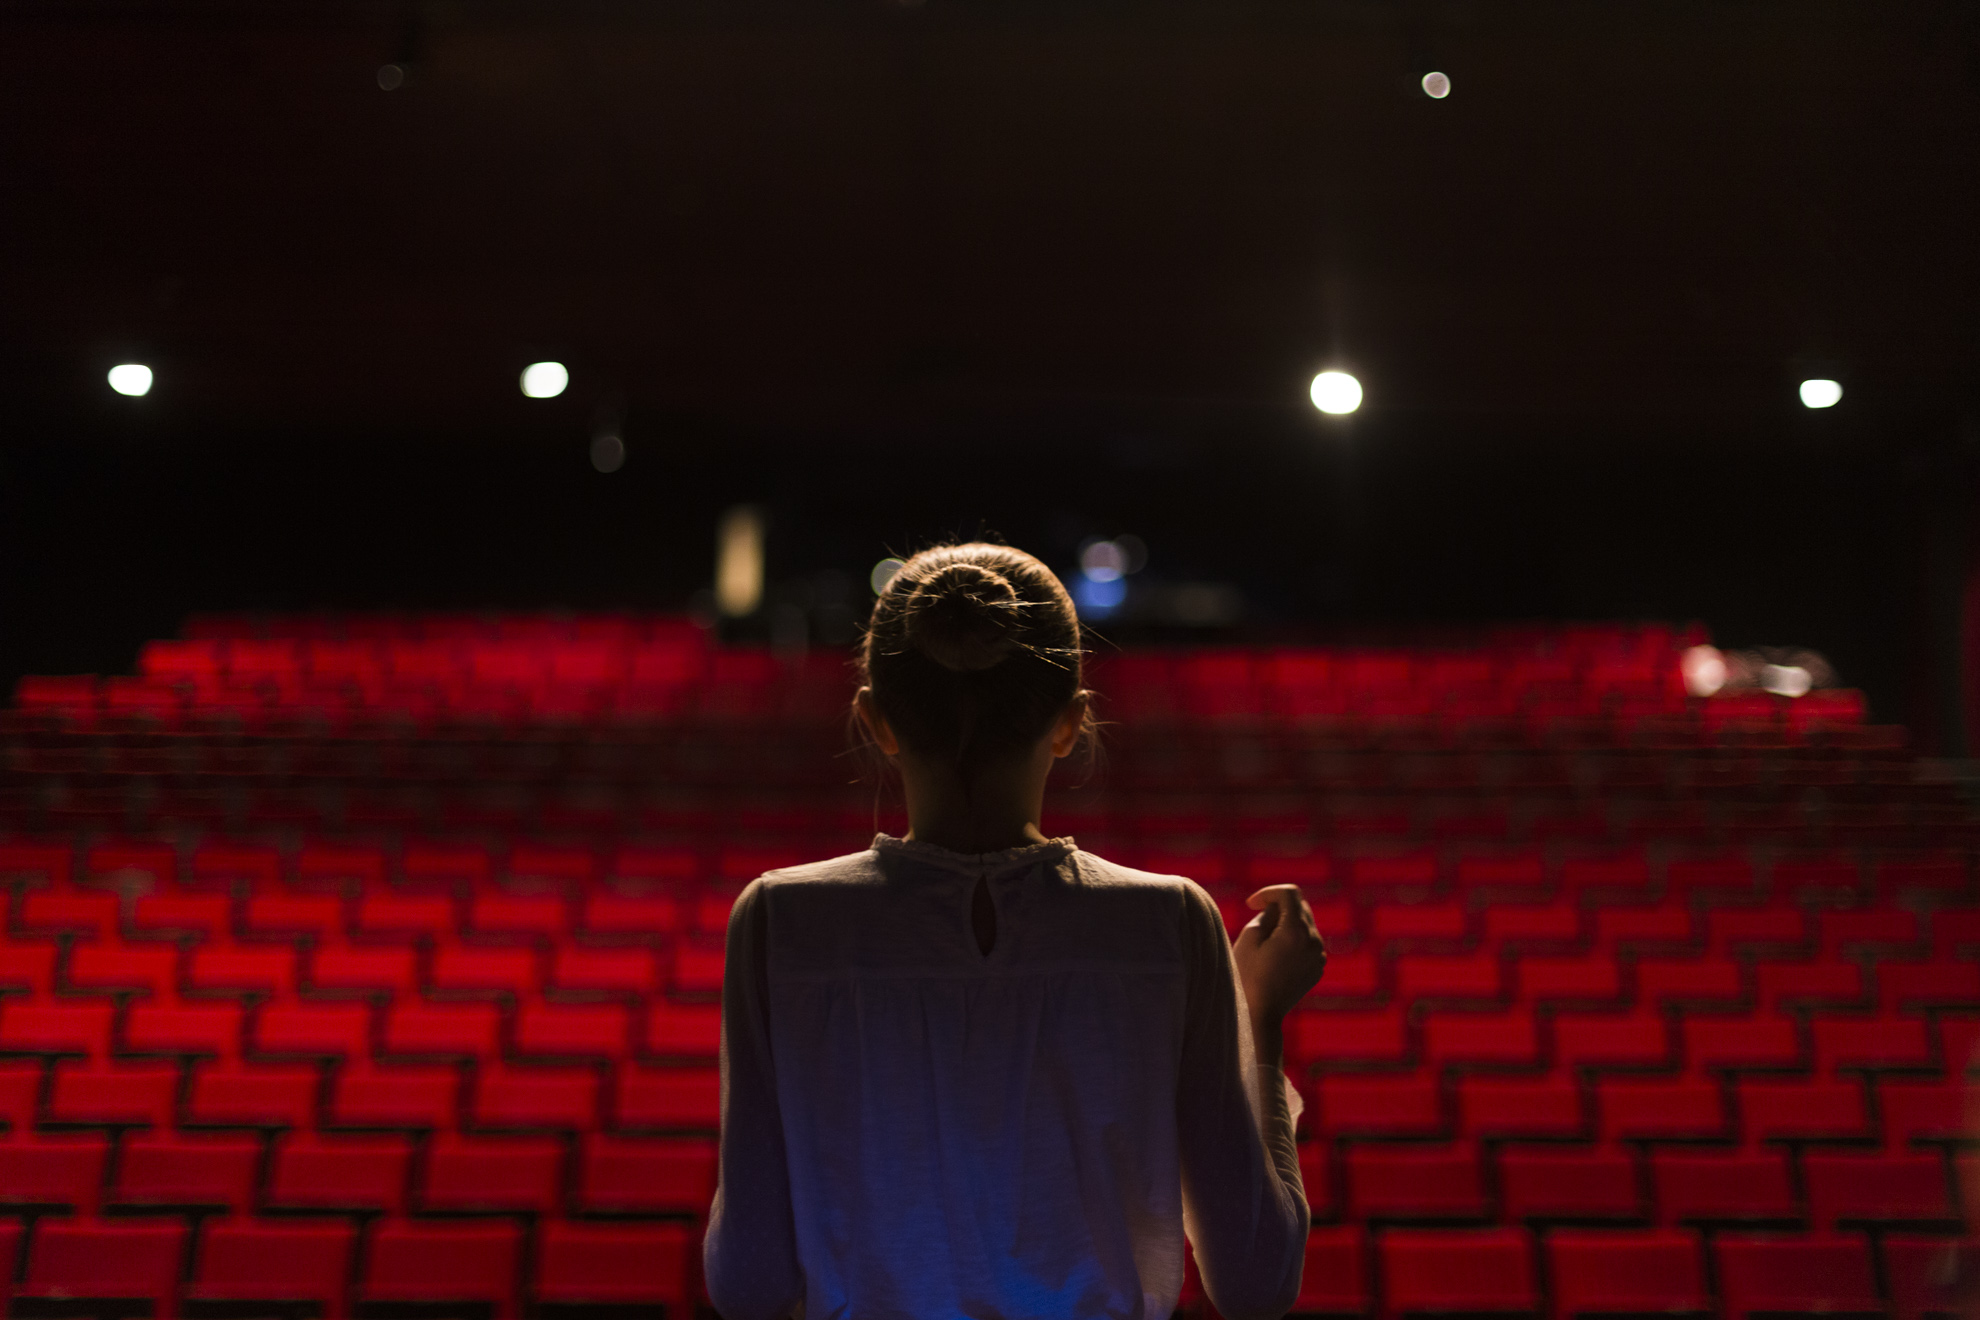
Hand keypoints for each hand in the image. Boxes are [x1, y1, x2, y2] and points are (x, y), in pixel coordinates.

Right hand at [1231, 885, 1327, 1024]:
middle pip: (1300, 906)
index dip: (1269, 892)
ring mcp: (1319, 955)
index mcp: (1295, 931)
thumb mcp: (1250, 937)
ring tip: (1266, 944)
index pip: (1290, 893)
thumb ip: (1267, 914)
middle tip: (1258, 923)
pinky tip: (1277, 957)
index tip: (1252, 905)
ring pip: (1305, 924)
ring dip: (1287, 923)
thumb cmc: (1248, 975)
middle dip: (1279, 907)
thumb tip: (1279, 907)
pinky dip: (1295, 939)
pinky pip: (1308, 942)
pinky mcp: (1318, 966)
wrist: (1260, 1014)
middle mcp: (1313, 940)